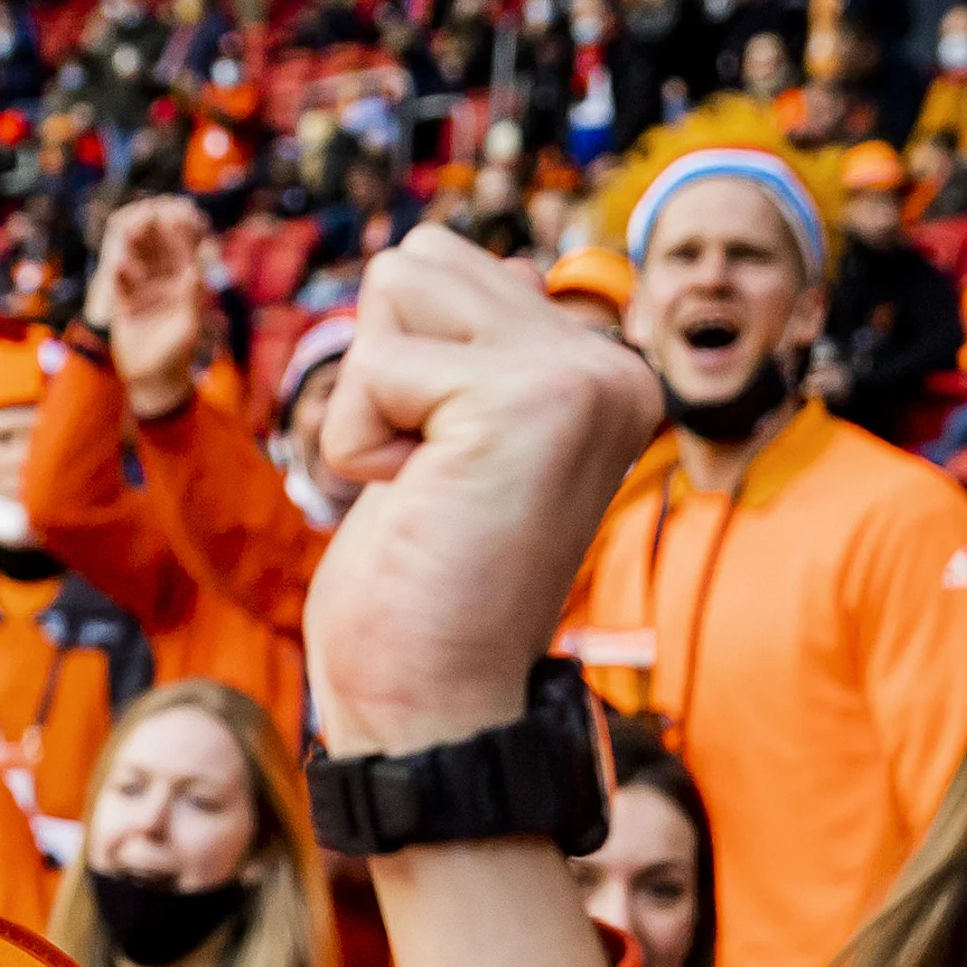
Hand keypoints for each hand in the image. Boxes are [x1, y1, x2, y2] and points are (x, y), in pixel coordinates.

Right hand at [89, 197, 208, 420]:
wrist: (153, 379)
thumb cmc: (177, 355)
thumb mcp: (188, 327)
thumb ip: (192, 298)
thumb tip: (196, 271)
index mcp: (185, 286)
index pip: (184, 254)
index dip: (181, 235)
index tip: (178, 215)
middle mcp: (165, 285)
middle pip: (159, 252)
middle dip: (154, 233)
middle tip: (149, 211)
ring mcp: (144, 293)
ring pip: (139, 263)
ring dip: (134, 246)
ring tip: (128, 228)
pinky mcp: (124, 305)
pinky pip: (121, 285)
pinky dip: (119, 275)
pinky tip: (115, 263)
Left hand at [302, 226, 664, 758]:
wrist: (434, 709)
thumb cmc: (417, 592)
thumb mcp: (442, 439)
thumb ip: (463, 349)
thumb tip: (450, 257)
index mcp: (597, 371)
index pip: (448, 266)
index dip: (397, 373)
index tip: (440, 476)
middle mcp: (608, 363)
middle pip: (419, 259)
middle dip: (381, 368)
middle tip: (423, 478)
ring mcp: (581, 375)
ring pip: (397, 282)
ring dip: (369, 397)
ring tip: (422, 485)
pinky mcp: (529, 399)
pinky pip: (372, 365)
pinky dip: (357, 445)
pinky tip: (416, 505)